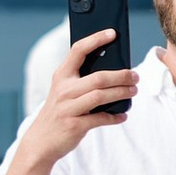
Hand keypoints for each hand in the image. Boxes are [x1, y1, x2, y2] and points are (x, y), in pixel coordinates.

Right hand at [21, 31, 137, 165]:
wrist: (40, 142)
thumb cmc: (58, 112)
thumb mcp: (62, 91)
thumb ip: (80, 80)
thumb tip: (113, 69)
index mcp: (61, 76)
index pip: (78, 50)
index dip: (96, 39)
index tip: (112, 33)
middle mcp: (64, 90)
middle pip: (99, 77)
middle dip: (121, 75)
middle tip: (135, 76)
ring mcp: (68, 108)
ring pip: (102, 96)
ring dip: (122, 93)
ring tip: (133, 91)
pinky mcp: (74, 125)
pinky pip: (101, 118)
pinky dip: (115, 116)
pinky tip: (123, 115)